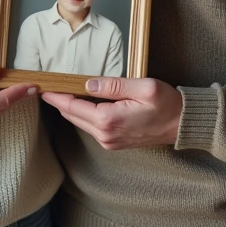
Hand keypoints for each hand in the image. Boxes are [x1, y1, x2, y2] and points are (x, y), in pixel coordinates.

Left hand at [41, 77, 181, 149]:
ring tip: (60, 92)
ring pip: (80, 122)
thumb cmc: (166, 104)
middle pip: (72, 116)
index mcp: (109, 120)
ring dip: (70, 108)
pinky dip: (82, 115)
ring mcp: (109, 141)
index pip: (73, 107)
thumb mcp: (143, 87)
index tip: (43, 87)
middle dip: (58, 102)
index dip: (56, 96)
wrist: (182, 124)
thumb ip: (113, 85)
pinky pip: (91, 127)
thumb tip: (88, 84)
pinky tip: (80, 103)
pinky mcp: (114, 142)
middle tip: (47, 87)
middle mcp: (105, 135)